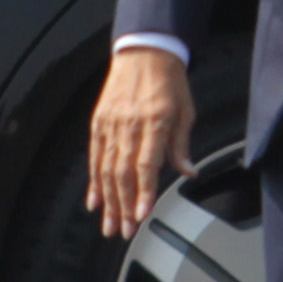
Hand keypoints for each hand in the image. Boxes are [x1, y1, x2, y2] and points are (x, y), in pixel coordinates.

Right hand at [88, 46, 194, 237]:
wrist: (145, 50)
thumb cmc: (169, 80)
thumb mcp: (186, 110)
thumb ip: (182, 144)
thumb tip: (187, 172)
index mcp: (154, 121)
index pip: (146, 163)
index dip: (144, 191)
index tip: (142, 213)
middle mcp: (129, 124)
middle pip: (123, 172)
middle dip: (123, 206)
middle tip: (124, 231)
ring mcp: (111, 124)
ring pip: (106, 169)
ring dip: (108, 201)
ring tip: (109, 225)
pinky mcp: (99, 122)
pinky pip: (95, 156)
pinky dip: (94, 181)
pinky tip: (94, 201)